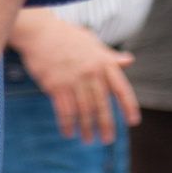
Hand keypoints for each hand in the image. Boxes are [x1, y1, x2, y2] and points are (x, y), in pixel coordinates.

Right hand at [7, 11, 137, 142]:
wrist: (39, 32)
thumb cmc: (66, 36)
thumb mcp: (92, 42)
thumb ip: (109, 56)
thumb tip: (129, 60)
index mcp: (104, 63)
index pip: (122, 89)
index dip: (128, 106)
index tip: (132, 122)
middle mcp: (92, 73)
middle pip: (102, 105)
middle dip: (106, 125)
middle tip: (107, 139)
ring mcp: (73, 80)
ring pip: (84, 111)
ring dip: (86, 128)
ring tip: (88, 140)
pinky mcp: (56, 86)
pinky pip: (64, 110)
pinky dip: (67, 124)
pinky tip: (69, 132)